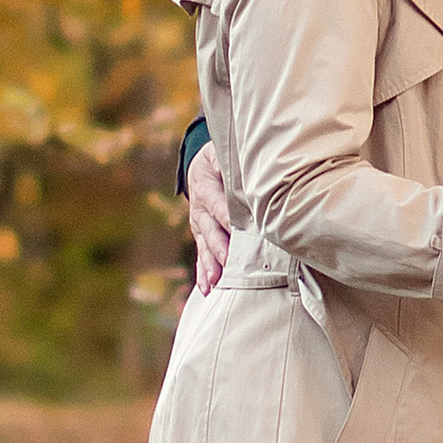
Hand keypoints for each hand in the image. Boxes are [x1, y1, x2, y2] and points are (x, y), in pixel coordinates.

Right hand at [185, 143, 232, 293]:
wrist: (200, 168)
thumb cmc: (219, 160)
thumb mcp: (220, 153)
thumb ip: (229, 160)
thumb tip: (243, 166)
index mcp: (206, 188)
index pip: (217, 204)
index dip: (226, 216)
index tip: (237, 229)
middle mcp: (200, 211)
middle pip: (210, 230)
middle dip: (219, 247)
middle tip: (227, 260)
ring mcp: (200, 226)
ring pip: (205, 247)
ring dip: (210, 265)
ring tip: (215, 281)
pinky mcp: (202, 237)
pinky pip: (201, 257)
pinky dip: (203, 273)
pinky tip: (207, 289)